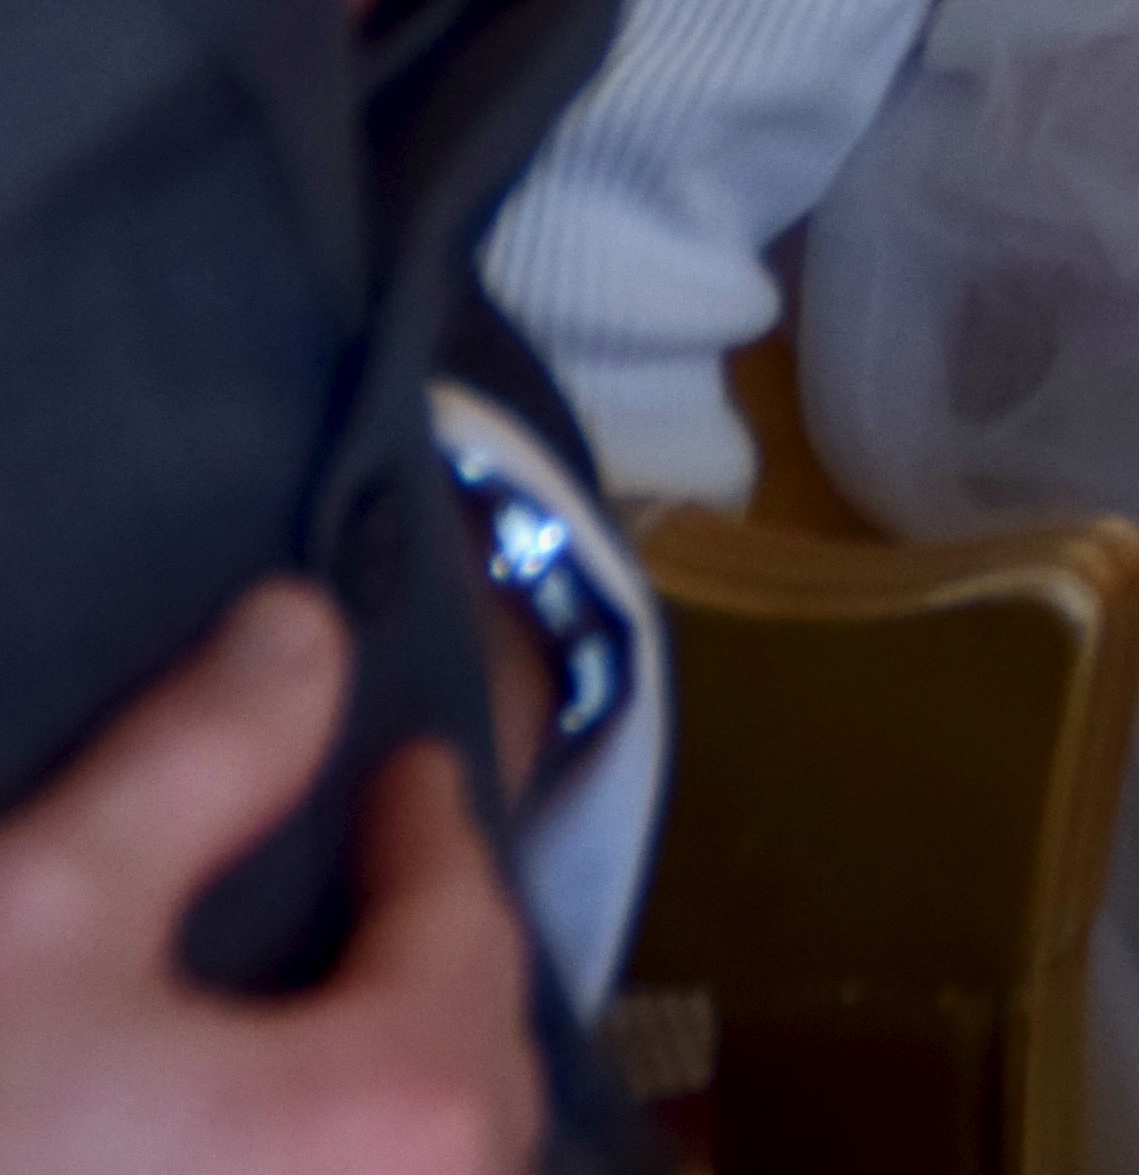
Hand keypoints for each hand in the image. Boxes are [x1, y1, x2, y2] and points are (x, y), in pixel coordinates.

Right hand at [0, 583, 541, 1174]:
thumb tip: (305, 636)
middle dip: (444, 985)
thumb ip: (197, 760)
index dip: (433, 833)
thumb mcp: (39, 912)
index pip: (463, 936)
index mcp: (391, 1115)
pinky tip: (257, 1154)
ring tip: (327, 1032)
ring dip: (403, 1116)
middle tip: (388, 901)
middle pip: (475, 1094)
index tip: (411, 775)